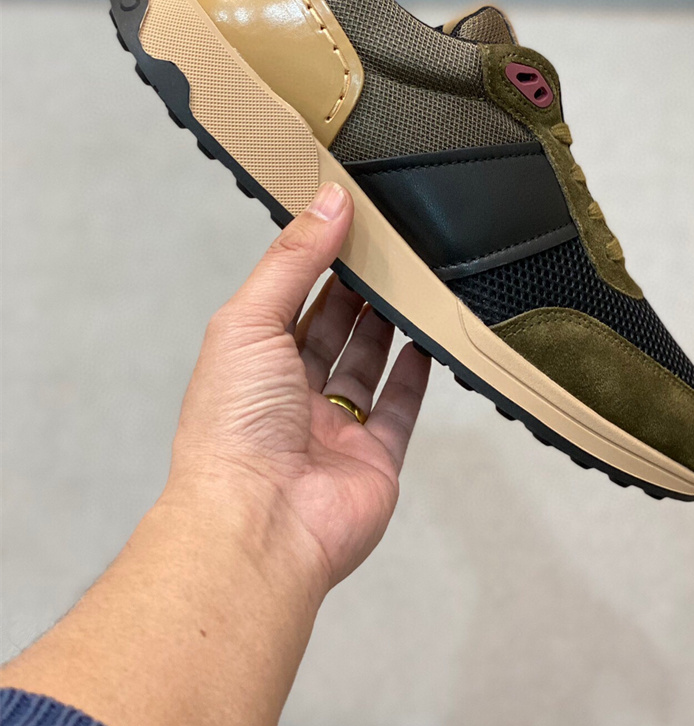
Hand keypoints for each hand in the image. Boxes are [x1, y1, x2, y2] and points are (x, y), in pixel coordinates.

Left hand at [167, 181, 430, 590]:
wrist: (260, 524)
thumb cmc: (233, 429)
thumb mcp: (250, 320)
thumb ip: (293, 260)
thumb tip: (328, 202)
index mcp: (250, 363)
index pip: (289, 300)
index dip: (317, 261)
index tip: (349, 222)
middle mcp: (289, 396)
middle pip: (332, 330)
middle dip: (358, 289)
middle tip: (389, 246)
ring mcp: (334, 429)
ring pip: (367, 364)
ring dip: (388, 323)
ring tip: (413, 280)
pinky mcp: (375, 458)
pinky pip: (401, 408)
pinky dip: (416, 372)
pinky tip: (429, 339)